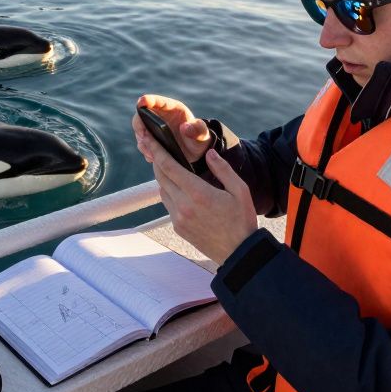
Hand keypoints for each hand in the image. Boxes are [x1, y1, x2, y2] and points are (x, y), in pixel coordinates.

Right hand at [131, 95, 210, 164]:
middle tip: (144, 137)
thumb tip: (185, 127)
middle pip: (141, 116)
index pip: (158, 101)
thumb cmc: (199, 138)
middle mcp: (159, 116)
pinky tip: (153, 157)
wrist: (195, 152)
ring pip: (140, 131)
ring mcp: (153, 128)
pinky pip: (142, 144)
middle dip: (139, 126)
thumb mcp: (202, 134)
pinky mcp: (150, 140)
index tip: (141, 102)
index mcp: (172, 108)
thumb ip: (198, 129)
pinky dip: (146, 150)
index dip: (148, 100)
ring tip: (152, 154)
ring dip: (143, 142)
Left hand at [136, 118, 257, 264]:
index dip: (156, 151)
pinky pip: (168, 205)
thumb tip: (210, 153)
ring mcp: (178, 218)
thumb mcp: (240, 190)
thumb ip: (223, 169)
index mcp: (198, 193)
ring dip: (163, 178)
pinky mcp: (178, 228)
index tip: (148, 138)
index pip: (169, 167)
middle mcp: (183, 206)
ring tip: (170, 167)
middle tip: (155, 147)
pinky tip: (179, 189)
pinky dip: (169, 193)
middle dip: (156, 160)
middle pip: (160, 177)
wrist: (239, 253)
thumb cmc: (242, 220)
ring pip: (162, 191)